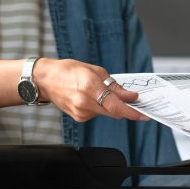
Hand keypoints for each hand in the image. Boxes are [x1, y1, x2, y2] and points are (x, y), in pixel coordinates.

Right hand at [33, 58, 147, 121]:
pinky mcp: (79, 117)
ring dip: (111, 105)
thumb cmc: (69, 71)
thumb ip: (115, 86)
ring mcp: (81, 112)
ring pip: (107, 113)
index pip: (116, 105)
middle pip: (114, 112)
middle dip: (125, 108)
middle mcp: (85, 102)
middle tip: (132, 101)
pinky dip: (100, 107)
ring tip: (101, 92)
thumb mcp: (95, 71)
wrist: (46, 80)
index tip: (143, 114)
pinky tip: (92, 98)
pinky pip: (97, 114)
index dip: (132, 112)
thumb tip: (130, 96)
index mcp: (90, 86)